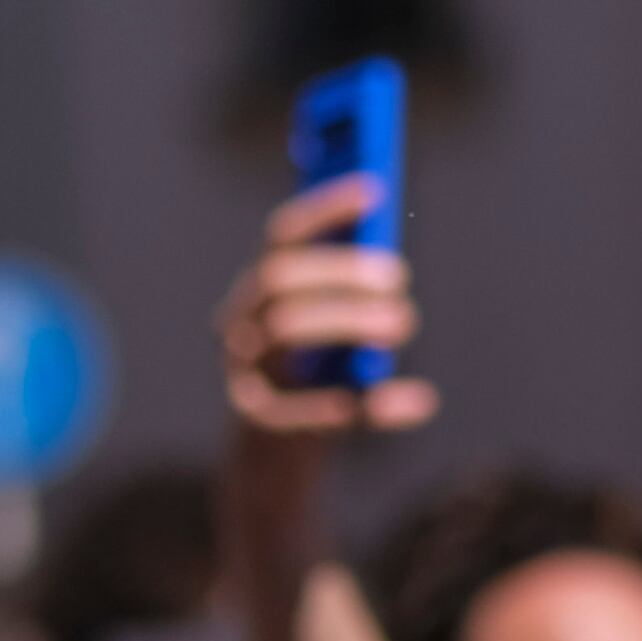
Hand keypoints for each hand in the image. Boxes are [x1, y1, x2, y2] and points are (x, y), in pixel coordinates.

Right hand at [217, 180, 440, 444]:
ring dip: (347, 319)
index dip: (325, 208)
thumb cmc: (318, 374)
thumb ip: (363, 294)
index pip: (283, 235)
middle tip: (399, 278)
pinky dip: (335, 400)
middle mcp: (241, 320)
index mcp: (261, 287)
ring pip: (283, 328)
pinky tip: (392, 400)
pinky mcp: (253, 417)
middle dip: (341, 270)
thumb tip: (394, 261)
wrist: (276, 450)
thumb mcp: (342, 326)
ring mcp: (240, 367)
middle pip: (280, 277)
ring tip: (401, 323)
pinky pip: (288, 405)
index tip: (375, 191)